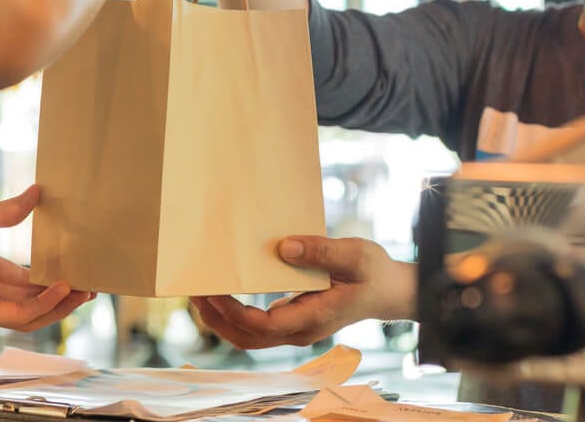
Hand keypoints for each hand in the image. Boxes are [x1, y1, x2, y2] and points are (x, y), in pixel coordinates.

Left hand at [0, 186, 94, 331]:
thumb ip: (9, 211)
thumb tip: (37, 191)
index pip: (27, 278)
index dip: (53, 277)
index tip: (77, 269)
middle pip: (35, 298)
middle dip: (64, 295)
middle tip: (92, 285)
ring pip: (32, 313)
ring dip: (60, 305)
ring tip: (85, 292)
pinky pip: (18, 314)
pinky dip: (42, 305)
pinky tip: (61, 289)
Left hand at [190, 237, 407, 348]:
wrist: (391, 291)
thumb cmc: (373, 273)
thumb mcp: (354, 256)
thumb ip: (320, 252)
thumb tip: (285, 247)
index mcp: (311, 318)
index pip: (262, 326)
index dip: (233, 312)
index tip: (212, 291)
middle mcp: (299, 331)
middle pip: (247, 337)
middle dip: (217, 318)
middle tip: (193, 291)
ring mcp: (296, 329)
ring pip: (249, 337)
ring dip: (222, 320)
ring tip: (200, 294)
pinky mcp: (294, 321)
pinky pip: (258, 327)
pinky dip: (236, 316)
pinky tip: (225, 293)